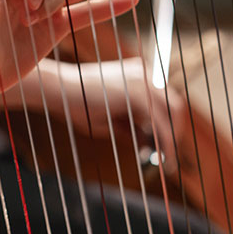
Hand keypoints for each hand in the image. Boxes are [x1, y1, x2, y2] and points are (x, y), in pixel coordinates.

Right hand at [31, 58, 179, 164]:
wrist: (58, 91)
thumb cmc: (77, 103)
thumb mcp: (109, 117)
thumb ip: (131, 126)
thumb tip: (149, 144)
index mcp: (137, 73)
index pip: (163, 99)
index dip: (168, 122)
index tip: (163, 143)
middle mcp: (144, 73)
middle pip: (174, 105)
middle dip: (173, 131)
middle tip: (167, 154)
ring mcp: (143, 82)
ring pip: (171, 114)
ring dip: (171, 138)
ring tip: (167, 160)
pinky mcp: (138, 95)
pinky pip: (159, 123)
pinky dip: (164, 141)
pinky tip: (162, 156)